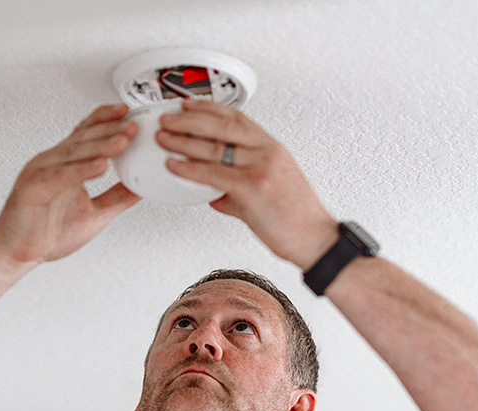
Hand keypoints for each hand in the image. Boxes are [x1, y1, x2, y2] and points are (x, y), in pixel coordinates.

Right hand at [0, 104, 140, 264]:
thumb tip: (140, 188)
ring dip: (100, 146)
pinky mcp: (33, 189)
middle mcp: (52, 164)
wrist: (18, 253)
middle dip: (109, 130)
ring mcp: (40, 173)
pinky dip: (81, 170)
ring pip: (73, 154)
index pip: (86, 135)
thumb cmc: (47, 233)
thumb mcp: (94, 214)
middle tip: (132, 126)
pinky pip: (61, 176)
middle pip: (83, 139)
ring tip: (123, 141)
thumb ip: (116, 199)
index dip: (105, 121)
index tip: (127, 114)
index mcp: (64, 165)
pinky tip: (101, 165)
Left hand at [157, 100, 337, 268]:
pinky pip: (214, 174)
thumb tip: (215, 195)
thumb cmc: (295, 218)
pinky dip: (190, 168)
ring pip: (215, 147)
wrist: (314, 238)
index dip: (209, 109)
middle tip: (167, 119)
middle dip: (189, 119)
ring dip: (183, 141)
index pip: (236, 118)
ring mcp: (260, 168)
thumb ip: (238, 191)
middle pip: (221, 126)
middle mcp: (266, 152)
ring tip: (164, 139)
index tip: (188, 105)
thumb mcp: (269, 192)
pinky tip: (175, 165)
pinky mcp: (253, 188)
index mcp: (271, 148)